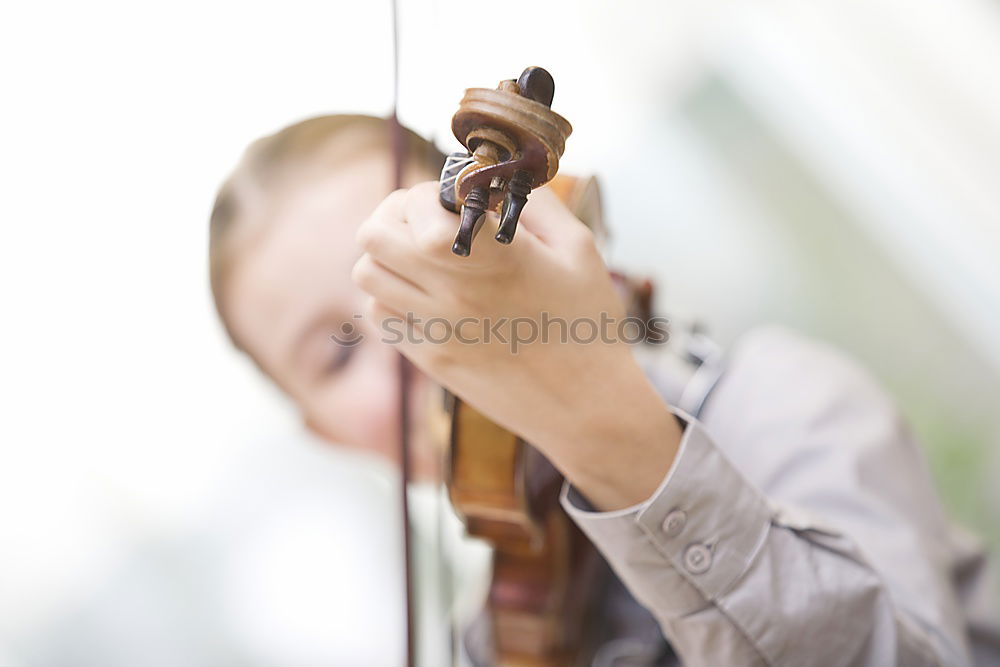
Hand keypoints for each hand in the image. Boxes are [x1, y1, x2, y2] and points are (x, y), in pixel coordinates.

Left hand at [352, 182, 680, 508]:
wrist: (585, 406)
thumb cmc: (588, 322)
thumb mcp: (579, 249)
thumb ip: (536, 204)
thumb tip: (495, 180)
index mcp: (494, 258)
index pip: (419, 210)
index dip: (427, 194)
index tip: (452, 200)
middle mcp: (455, 292)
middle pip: (374, 235)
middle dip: (395, 214)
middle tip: (424, 219)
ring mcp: (436, 330)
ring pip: (366, 274)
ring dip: (387, 255)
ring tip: (419, 256)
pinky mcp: (429, 360)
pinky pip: (377, 315)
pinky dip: (387, 295)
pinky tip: (420, 293)